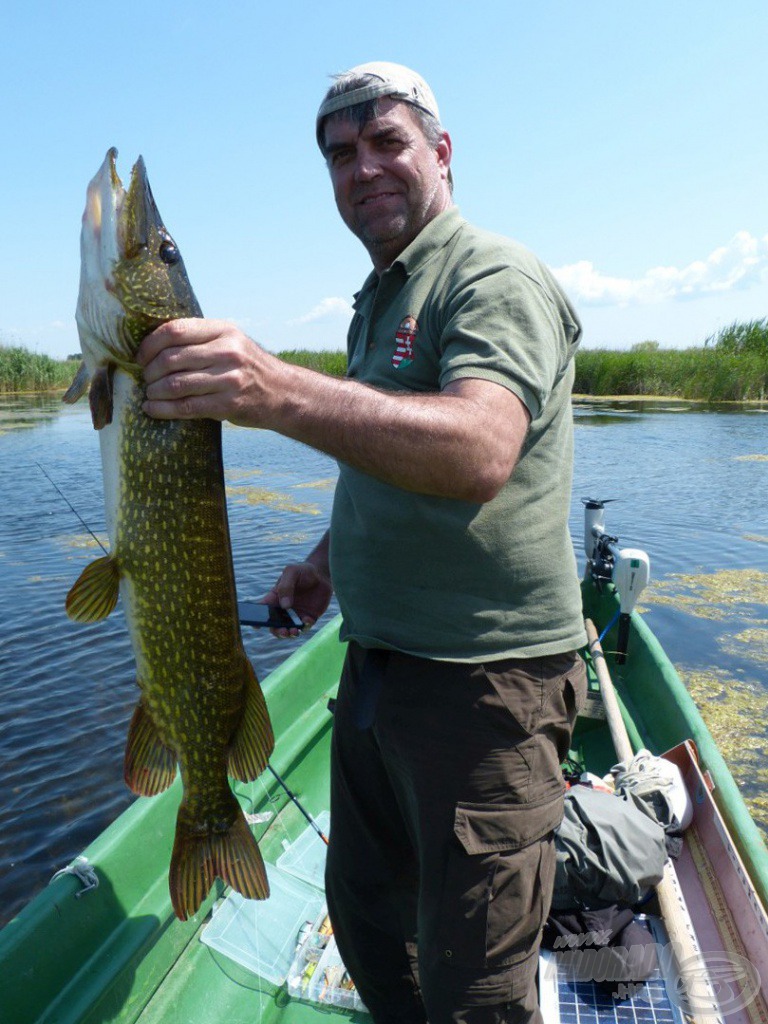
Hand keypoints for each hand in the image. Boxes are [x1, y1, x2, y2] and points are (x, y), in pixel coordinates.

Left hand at [137, 319, 280, 426]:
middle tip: (145, 378)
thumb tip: (155, 344)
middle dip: (150, 371)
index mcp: (223, 330)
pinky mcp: (229, 404)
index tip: (141, 357)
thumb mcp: (231, 342)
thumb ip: (201, 339)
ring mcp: (229, 379)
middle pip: (171, 358)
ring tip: (149, 394)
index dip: (150, 344)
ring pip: (176, 384)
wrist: (282, 393)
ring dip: (154, 391)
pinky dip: (163, 409)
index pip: (175, 330)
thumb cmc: (248, 367)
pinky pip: (186, 407)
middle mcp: (227, 352)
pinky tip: (152, 409)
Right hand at [259, 561, 332, 637]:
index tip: (256, 626)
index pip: (263, 610)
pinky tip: (307, 620)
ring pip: (289, 630)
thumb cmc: (303, 571)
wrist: (322, 574)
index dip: (257, 619)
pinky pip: (306, 626)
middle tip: (283, 631)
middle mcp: (284, 609)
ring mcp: (296, 615)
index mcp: (275, 598)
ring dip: (290, 634)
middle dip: (277, 631)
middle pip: (275, 625)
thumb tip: (284, 606)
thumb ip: (286, 587)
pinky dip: (305, 626)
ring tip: (293, 631)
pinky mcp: (308, 617)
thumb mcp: (291, 572)